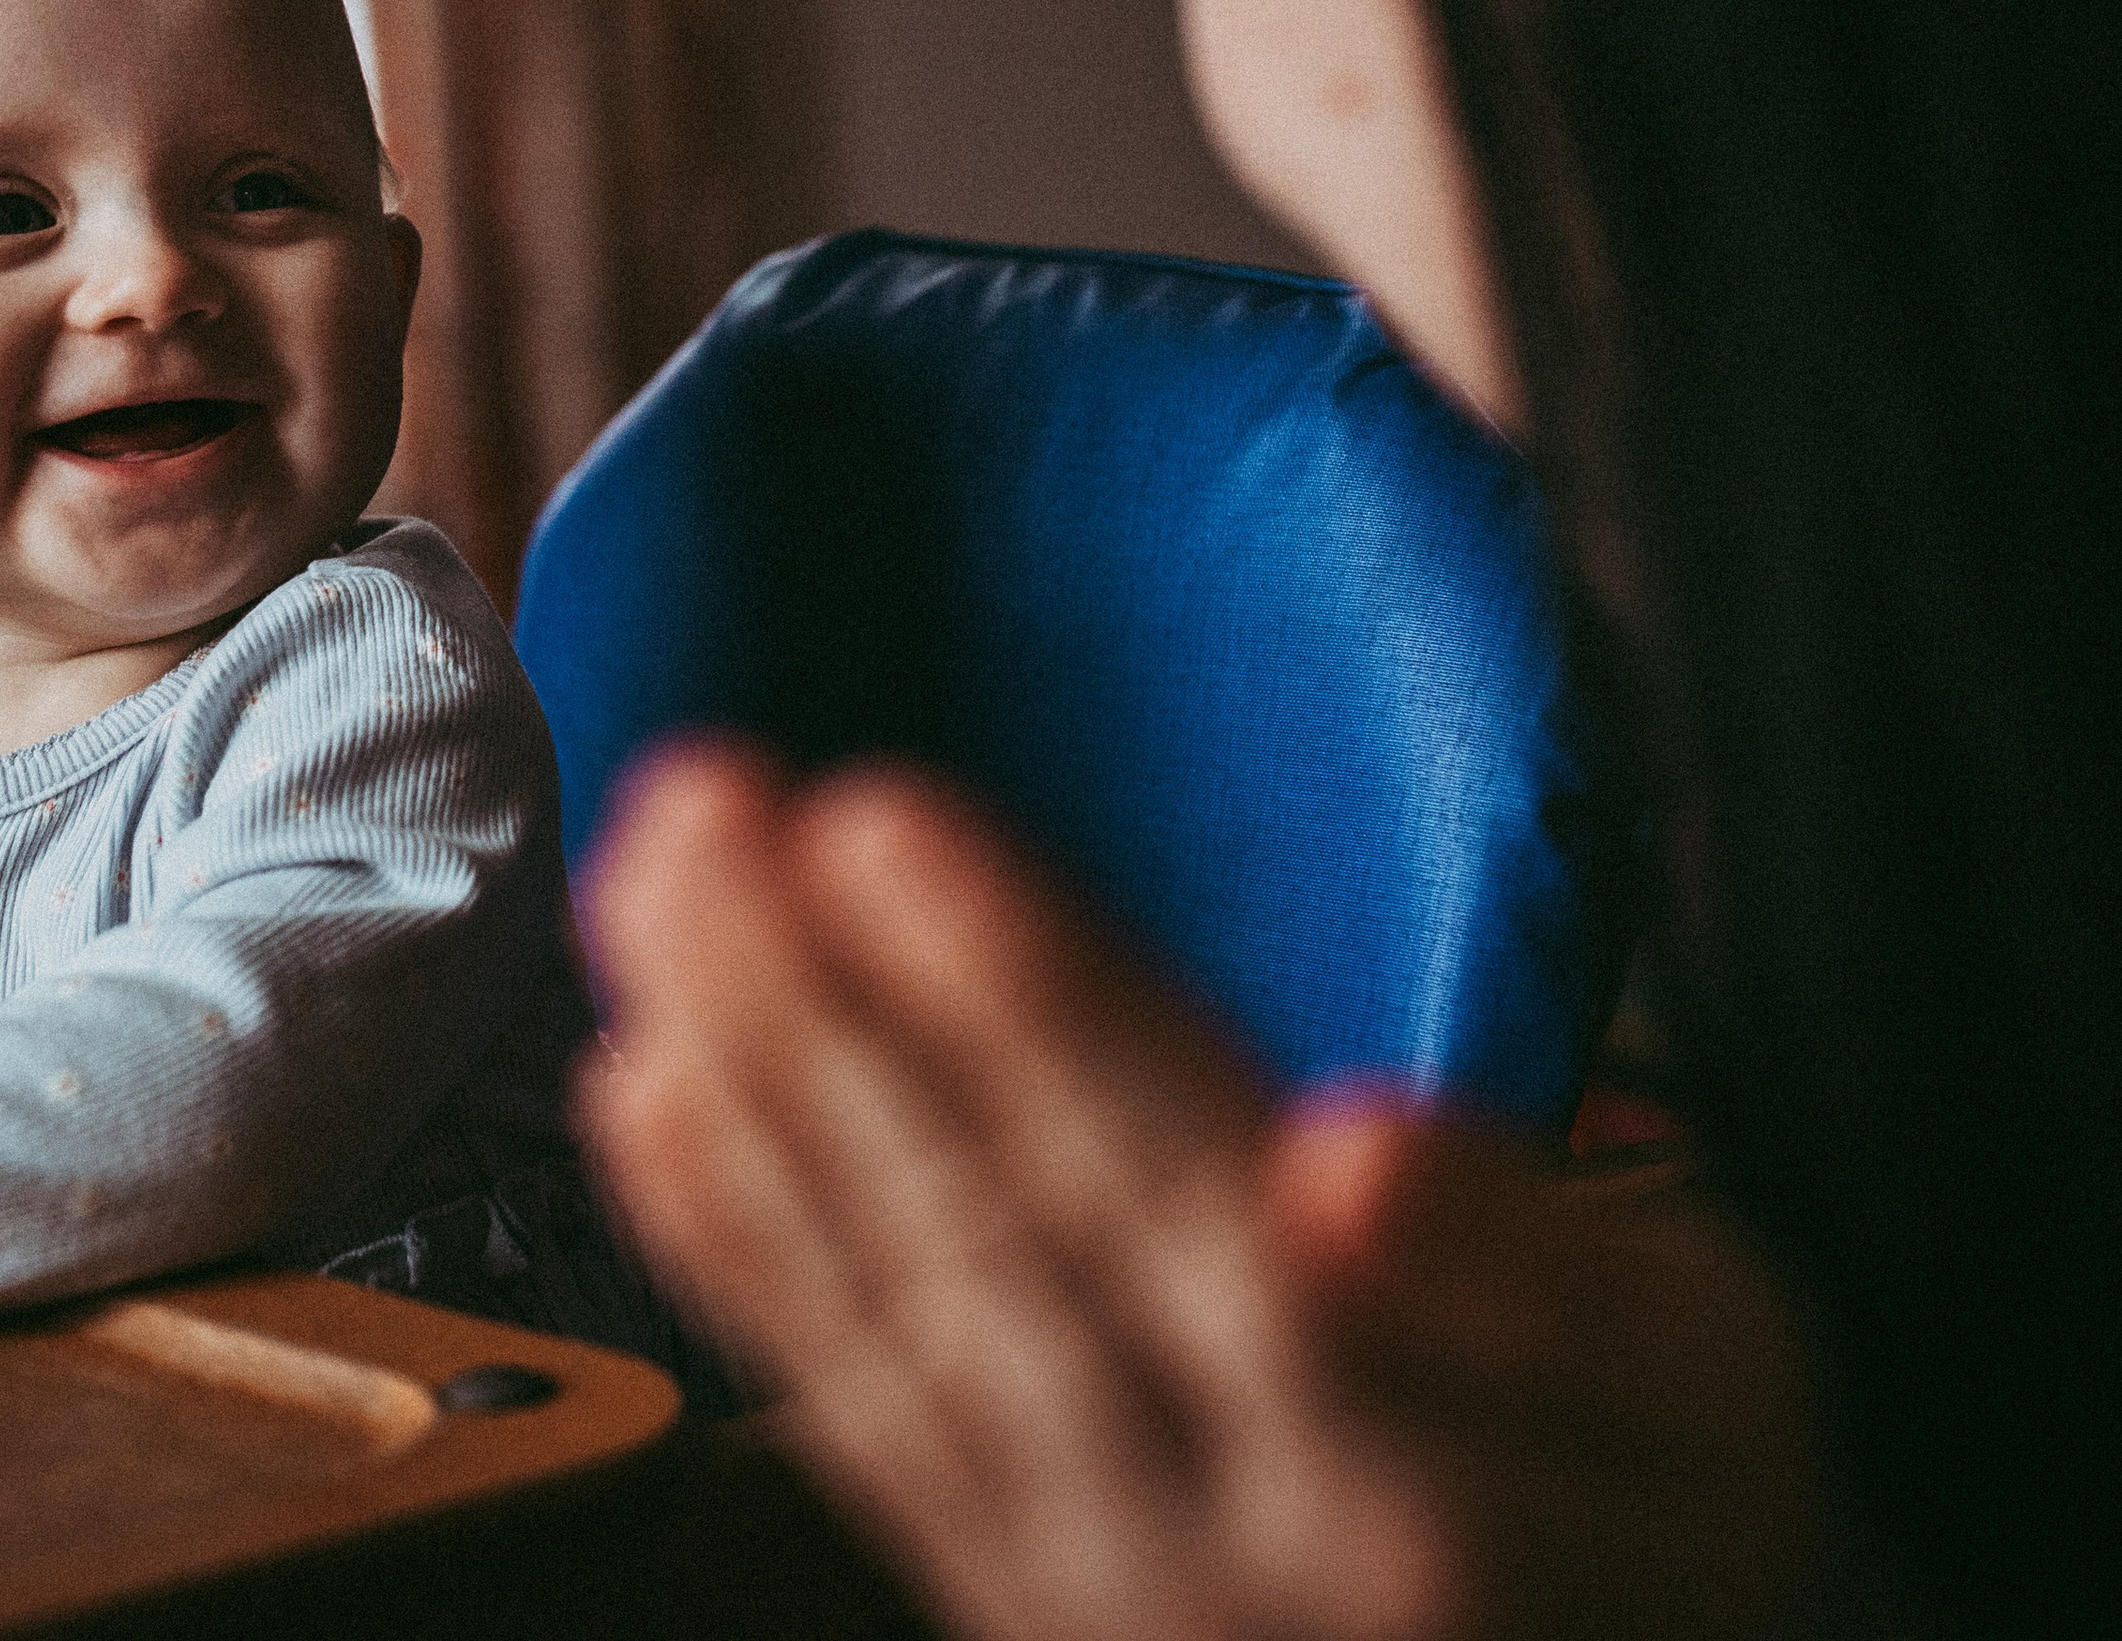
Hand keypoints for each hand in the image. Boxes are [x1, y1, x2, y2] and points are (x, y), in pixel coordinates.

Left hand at [581, 743, 1895, 1640]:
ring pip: (876, 1306)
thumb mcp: (1722, 1396)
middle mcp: (1194, 1529)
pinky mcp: (1007, 1602)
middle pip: (975, 1227)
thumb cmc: (1695, 1532)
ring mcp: (1076, 1583)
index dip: (1011, 995)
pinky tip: (648, 1103)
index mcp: (1385, 1456)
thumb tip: (1346, 1151)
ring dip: (742, 1087)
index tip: (870, 821)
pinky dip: (732, 1255)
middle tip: (689, 803)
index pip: (1160, 1178)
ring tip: (642, 895)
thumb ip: (1540, 1280)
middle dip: (811, 1001)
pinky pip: (848, 1418)